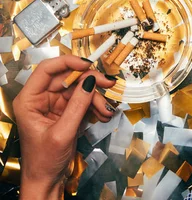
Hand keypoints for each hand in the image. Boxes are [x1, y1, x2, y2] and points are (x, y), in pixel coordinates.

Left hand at [13, 56, 116, 199]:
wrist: (47, 183)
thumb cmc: (44, 162)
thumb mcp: (62, 133)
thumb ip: (77, 106)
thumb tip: (90, 81)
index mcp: (29, 99)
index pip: (47, 69)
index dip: (68, 62)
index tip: (88, 64)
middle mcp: (41, 97)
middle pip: (67, 77)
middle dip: (89, 82)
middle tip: (108, 84)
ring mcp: (55, 104)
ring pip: (79, 88)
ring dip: (95, 97)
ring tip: (106, 111)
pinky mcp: (66, 111)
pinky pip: (83, 100)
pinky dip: (95, 106)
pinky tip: (103, 114)